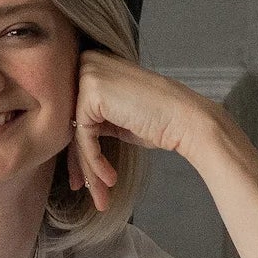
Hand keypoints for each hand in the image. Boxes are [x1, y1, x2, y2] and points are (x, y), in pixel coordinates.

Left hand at [69, 50, 213, 213]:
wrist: (186, 119)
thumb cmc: (159, 119)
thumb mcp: (119, 115)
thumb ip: (94, 118)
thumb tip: (70, 142)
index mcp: (95, 63)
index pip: (76, 111)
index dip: (79, 148)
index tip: (83, 177)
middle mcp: (88, 62)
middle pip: (73, 122)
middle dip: (80, 162)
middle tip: (85, 189)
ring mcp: (89, 74)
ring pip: (77, 132)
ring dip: (88, 169)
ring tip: (101, 195)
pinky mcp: (91, 92)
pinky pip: (84, 136)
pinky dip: (95, 161)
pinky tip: (110, 179)